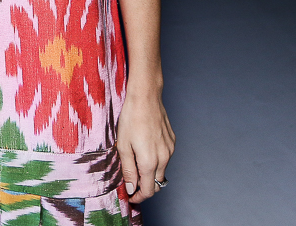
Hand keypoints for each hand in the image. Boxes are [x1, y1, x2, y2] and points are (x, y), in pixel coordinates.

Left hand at [116, 90, 174, 204]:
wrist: (146, 97)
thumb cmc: (131, 119)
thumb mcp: (123, 146)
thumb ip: (128, 170)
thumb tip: (131, 188)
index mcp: (149, 162)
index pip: (149, 191)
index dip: (139, 197)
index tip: (131, 196)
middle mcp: (164, 158)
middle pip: (157, 184)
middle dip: (144, 186)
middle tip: (131, 180)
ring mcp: (170, 150)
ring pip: (161, 170)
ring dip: (150, 172)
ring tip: (136, 159)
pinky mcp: (172, 141)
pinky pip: (165, 158)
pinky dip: (156, 160)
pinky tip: (145, 147)